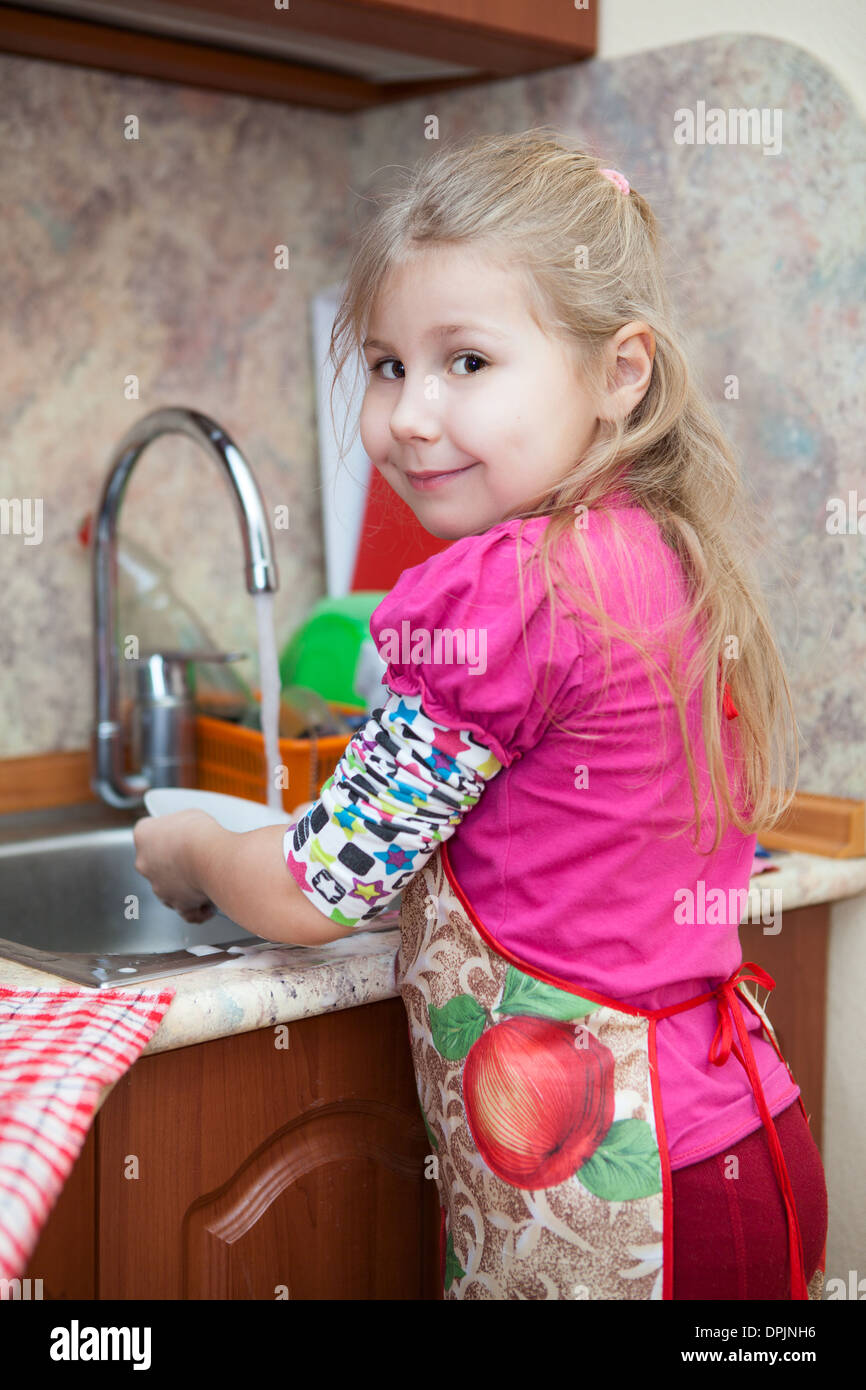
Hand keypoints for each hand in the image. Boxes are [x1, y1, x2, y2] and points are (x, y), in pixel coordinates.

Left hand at [133, 808, 219, 923]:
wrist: (208, 855)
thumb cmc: (198, 832)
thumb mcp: (189, 815)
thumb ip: (181, 827)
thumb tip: (189, 834)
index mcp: (143, 836)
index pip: (147, 833)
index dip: (165, 834)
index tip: (179, 833)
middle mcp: (144, 863)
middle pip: (156, 863)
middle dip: (173, 862)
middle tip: (194, 857)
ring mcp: (158, 886)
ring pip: (168, 888)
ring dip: (183, 886)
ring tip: (205, 881)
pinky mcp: (176, 904)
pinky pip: (185, 911)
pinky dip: (195, 910)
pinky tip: (206, 907)